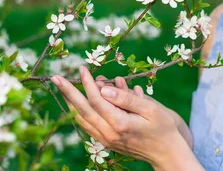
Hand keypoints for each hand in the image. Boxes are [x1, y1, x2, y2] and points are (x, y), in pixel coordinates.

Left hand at [51, 66, 193, 168]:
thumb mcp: (150, 109)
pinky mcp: (108, 143)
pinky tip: (75, 105)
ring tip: (62, 88)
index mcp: (120, 124)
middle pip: (82, 110)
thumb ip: (126, 99)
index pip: (96, 100)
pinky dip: (79, 114)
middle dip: (67, 92)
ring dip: (70, 103)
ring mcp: (106, 140)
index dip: (87, 83)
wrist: (167, 153)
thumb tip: (104, 89)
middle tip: (55, 77)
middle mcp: (109, 134)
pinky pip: (88, 127)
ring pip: (82, 120)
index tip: (82, 68)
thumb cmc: (163, 127)